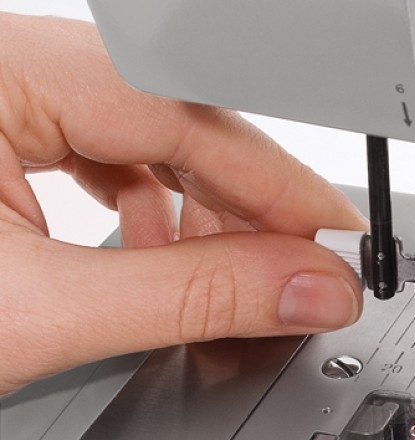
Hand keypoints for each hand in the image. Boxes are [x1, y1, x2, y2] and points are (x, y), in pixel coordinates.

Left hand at [0, 13, 365, 394]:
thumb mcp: (36, 311)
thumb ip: (191, 297)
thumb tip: (307, 288)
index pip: (182, 109)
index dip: (276, 182)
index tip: (334, 240)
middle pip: (170, 115)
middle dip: (244, 199)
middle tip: (300, 268)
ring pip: (138, 133)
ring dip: (195, 206)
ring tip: (225, 272)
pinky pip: (96, 152)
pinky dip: (142, 208)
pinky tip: (151, 254)